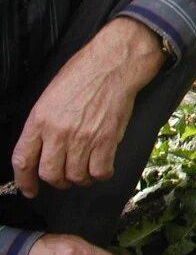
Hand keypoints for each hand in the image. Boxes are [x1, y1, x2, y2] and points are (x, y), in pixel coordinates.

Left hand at [12, 17, 165, 196]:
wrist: (113, 64)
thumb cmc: (84, 73)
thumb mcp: (51, 95)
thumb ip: (44, 123)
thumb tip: (43, 148)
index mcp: (40, 119)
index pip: (23, 160)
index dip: (24, 180)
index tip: (30, 189)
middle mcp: (58, 132)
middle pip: (50, 173)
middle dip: (57, 181)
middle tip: (65, 177)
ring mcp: (82, 137)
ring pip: (75, 176)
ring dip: (80, 179)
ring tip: (86, 172)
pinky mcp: (106, 139)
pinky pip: (100, 171)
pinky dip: (100, 174)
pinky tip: (102, 167)